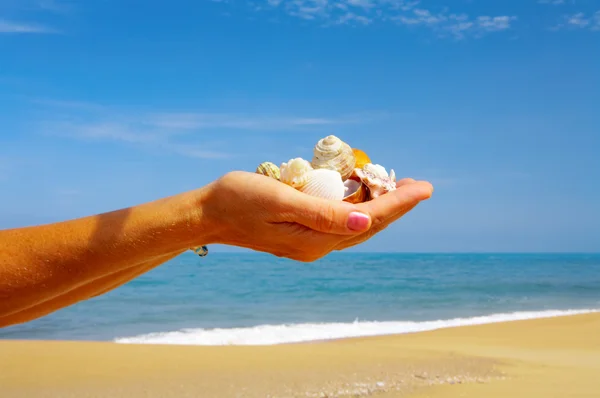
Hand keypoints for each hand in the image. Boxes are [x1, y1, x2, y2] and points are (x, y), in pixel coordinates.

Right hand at [200, 171, 432, 261]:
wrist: (208, 214)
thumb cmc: (239, 200)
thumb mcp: (281, 201)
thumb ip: (323, 214)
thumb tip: (366, 222)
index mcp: (315, 240)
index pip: (369, 220)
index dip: (399, 203)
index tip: (424, 188)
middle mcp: (317, 247)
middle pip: (368, 226)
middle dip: (397, 206)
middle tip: (420, 186)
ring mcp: (309, 243)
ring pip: (356, 226)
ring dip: (380, 208)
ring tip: (400, 189)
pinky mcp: (302, 235)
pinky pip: (340, 223)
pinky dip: (358, 209)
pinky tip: (363, 195)